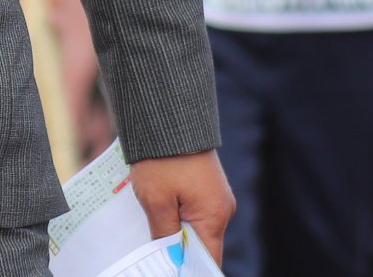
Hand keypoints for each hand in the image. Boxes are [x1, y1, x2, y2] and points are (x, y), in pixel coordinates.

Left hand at [130, 150, 233, 265]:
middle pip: (201, 244)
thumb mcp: (156, 200)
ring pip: (194, 226)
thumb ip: (165, 235)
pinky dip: (175, 213)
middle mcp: (222, 208)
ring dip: (174, 230)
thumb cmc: (162, 157)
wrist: (168, 112)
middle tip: (152, 254)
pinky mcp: (204, 184)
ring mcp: (214, 195)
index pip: (207, 260)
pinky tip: (155, 211)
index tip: (169, 269)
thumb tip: (171, 260)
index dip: (188, 269)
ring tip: (150, 231)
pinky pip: (192, 208)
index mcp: (215, 216)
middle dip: (178, 251)